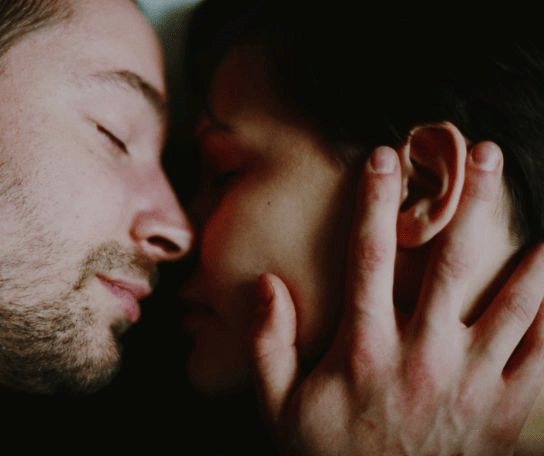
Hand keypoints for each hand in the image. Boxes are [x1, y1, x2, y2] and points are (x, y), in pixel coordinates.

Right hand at [252, 143, 543, 454]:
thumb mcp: (277, 404)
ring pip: (514, 303)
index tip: (383, 158)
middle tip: (484, 155)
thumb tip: (266, 283)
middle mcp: (423, 354)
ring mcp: (471, 381)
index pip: (369, 256)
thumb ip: (266, 341)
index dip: (374, 202)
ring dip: (532, 254)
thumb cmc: (328, 454)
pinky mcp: (505, 411)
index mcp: (365, 346)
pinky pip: (542, 358)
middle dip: (470, 202)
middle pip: (453, 262)